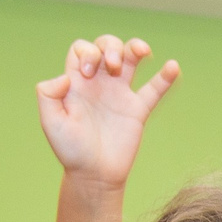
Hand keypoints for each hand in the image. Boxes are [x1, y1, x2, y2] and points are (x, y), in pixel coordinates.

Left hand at [35, 35, 179, 187]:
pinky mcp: (138, 110)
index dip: (87, 53)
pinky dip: (166, 77)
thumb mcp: (51, 122)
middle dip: (111, 47)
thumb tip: (65, 77)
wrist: (94, 175)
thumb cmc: (70, 150)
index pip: (83, 50)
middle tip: (112, 67)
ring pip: (130, 59)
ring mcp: (120, 95)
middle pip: (107, 46)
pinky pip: (154, 89)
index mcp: (77, 82)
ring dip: (135, 49)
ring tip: (141, 52)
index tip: (89, 74)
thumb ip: (48, 95)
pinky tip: (173, 66)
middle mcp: (99, 83)